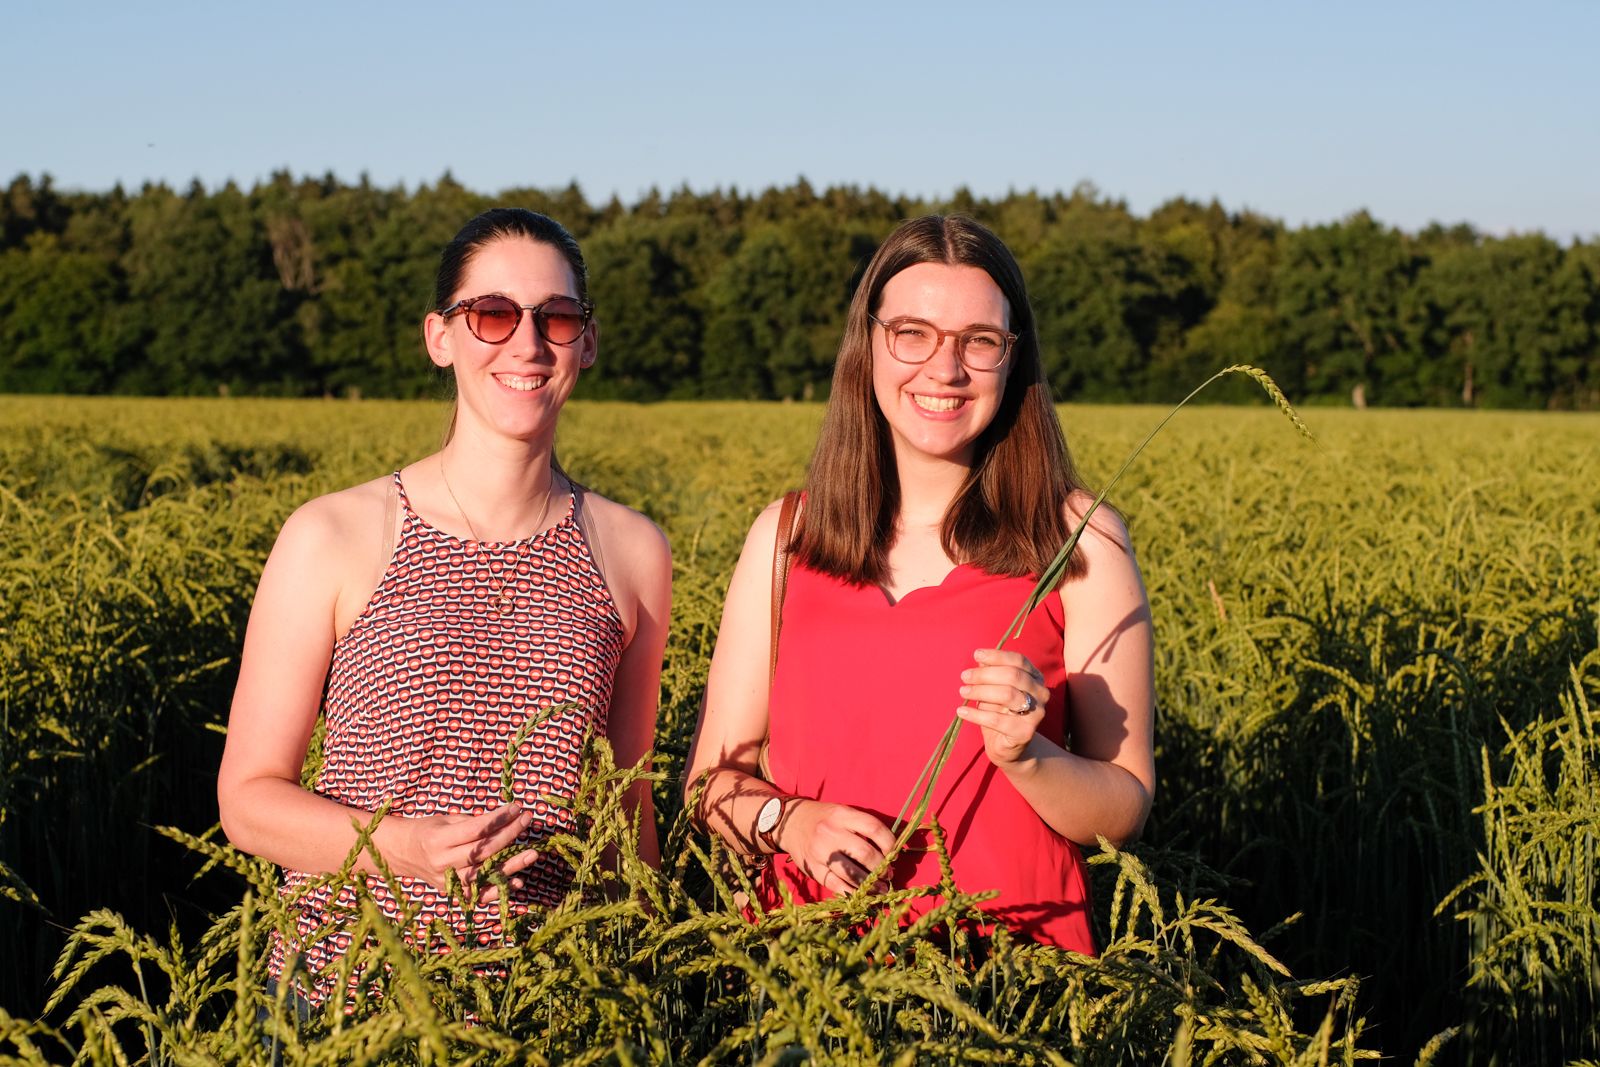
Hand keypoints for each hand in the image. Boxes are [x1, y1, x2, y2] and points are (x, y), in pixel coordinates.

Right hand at [392, 803, 541, 904]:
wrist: (404, 854)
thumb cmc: (428, 830)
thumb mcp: (446, 820)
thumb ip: (473, 823)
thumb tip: (506, 819)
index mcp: (438, 840)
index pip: (475, 829)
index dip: (498, 818)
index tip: (517, 807)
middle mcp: (442, 863)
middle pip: (483, 851)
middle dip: (509, 834)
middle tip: (527, 820)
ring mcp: (448, 881)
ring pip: (484, 874)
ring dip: (511, 865)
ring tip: (532, 853)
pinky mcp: (454, 893)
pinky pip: (480, 895)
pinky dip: (499, 890)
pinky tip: (518, 882)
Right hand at [778, 798, 897, 895]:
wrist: (790, 823)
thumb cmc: (824, 819)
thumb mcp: (843, 813)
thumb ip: (863, 828)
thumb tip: (891, 851)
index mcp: (842, 815)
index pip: (874, 828)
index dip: (889, 843)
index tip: (894, 854)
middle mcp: (830, 832)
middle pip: (864, 854)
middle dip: (881, 868)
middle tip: (889, 874)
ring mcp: (819, 852)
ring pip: (851, 873)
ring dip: (871, 884)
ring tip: (881, 888)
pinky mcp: (812, 869)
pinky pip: (836, 885)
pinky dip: (852, 893)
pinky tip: (862, 894)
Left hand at [955, 647, 1048, 766]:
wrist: (1008, 747)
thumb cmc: (1000, 712)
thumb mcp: (995, 689)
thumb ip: (991, 673)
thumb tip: (980, 659)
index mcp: (1035, 678)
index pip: (1018, 660)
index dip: (997, 656)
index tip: (976, 655)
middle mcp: (1041, 693)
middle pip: (1012, 675)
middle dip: (984, 674)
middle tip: (964, 676)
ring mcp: (1036, 713)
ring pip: (1007, 694)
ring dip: (980, 691)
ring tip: (963, 692)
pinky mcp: (1025, 732)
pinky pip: (997, 719)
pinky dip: (976, 714)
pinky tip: (961, 711)